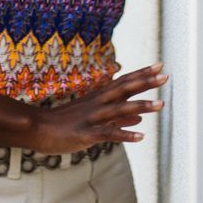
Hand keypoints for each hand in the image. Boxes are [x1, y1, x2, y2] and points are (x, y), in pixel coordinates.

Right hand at [31, 63, 167, 153]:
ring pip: (119, 109)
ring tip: (161, 104)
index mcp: (99, 98)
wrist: (36, 129)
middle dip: (145, 82)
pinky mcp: (85, 133)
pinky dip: (124, 134)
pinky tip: (140, 137)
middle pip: (124, 89)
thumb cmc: (65, 123)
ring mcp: (92, 117)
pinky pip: (107, 133)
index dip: (142, 74)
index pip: (124, 82)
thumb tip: (139, 118)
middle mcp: (97, 103)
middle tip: (165, 75)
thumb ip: (118, 117)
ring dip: (141, 106)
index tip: (160, 66)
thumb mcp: (93, 117)